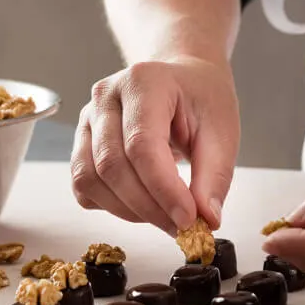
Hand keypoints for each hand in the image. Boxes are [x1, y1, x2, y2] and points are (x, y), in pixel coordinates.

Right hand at [70, 56, 239, 234]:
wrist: (184, 79)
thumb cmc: (201, 98)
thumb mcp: (222, 130)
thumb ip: (214, 176)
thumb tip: (206, 219)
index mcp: (144, 81)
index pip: (141, 144)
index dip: (163, 188)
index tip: (189, 218)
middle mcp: (106, 96)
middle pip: (112, 165)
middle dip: (148, 206)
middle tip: (182, 226)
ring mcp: (88, 118)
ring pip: (90, 179)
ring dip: (128, 210)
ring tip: (166, 215)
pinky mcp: (82, 142)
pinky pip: (84, 186)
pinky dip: (111, 206)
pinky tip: (144, 203)